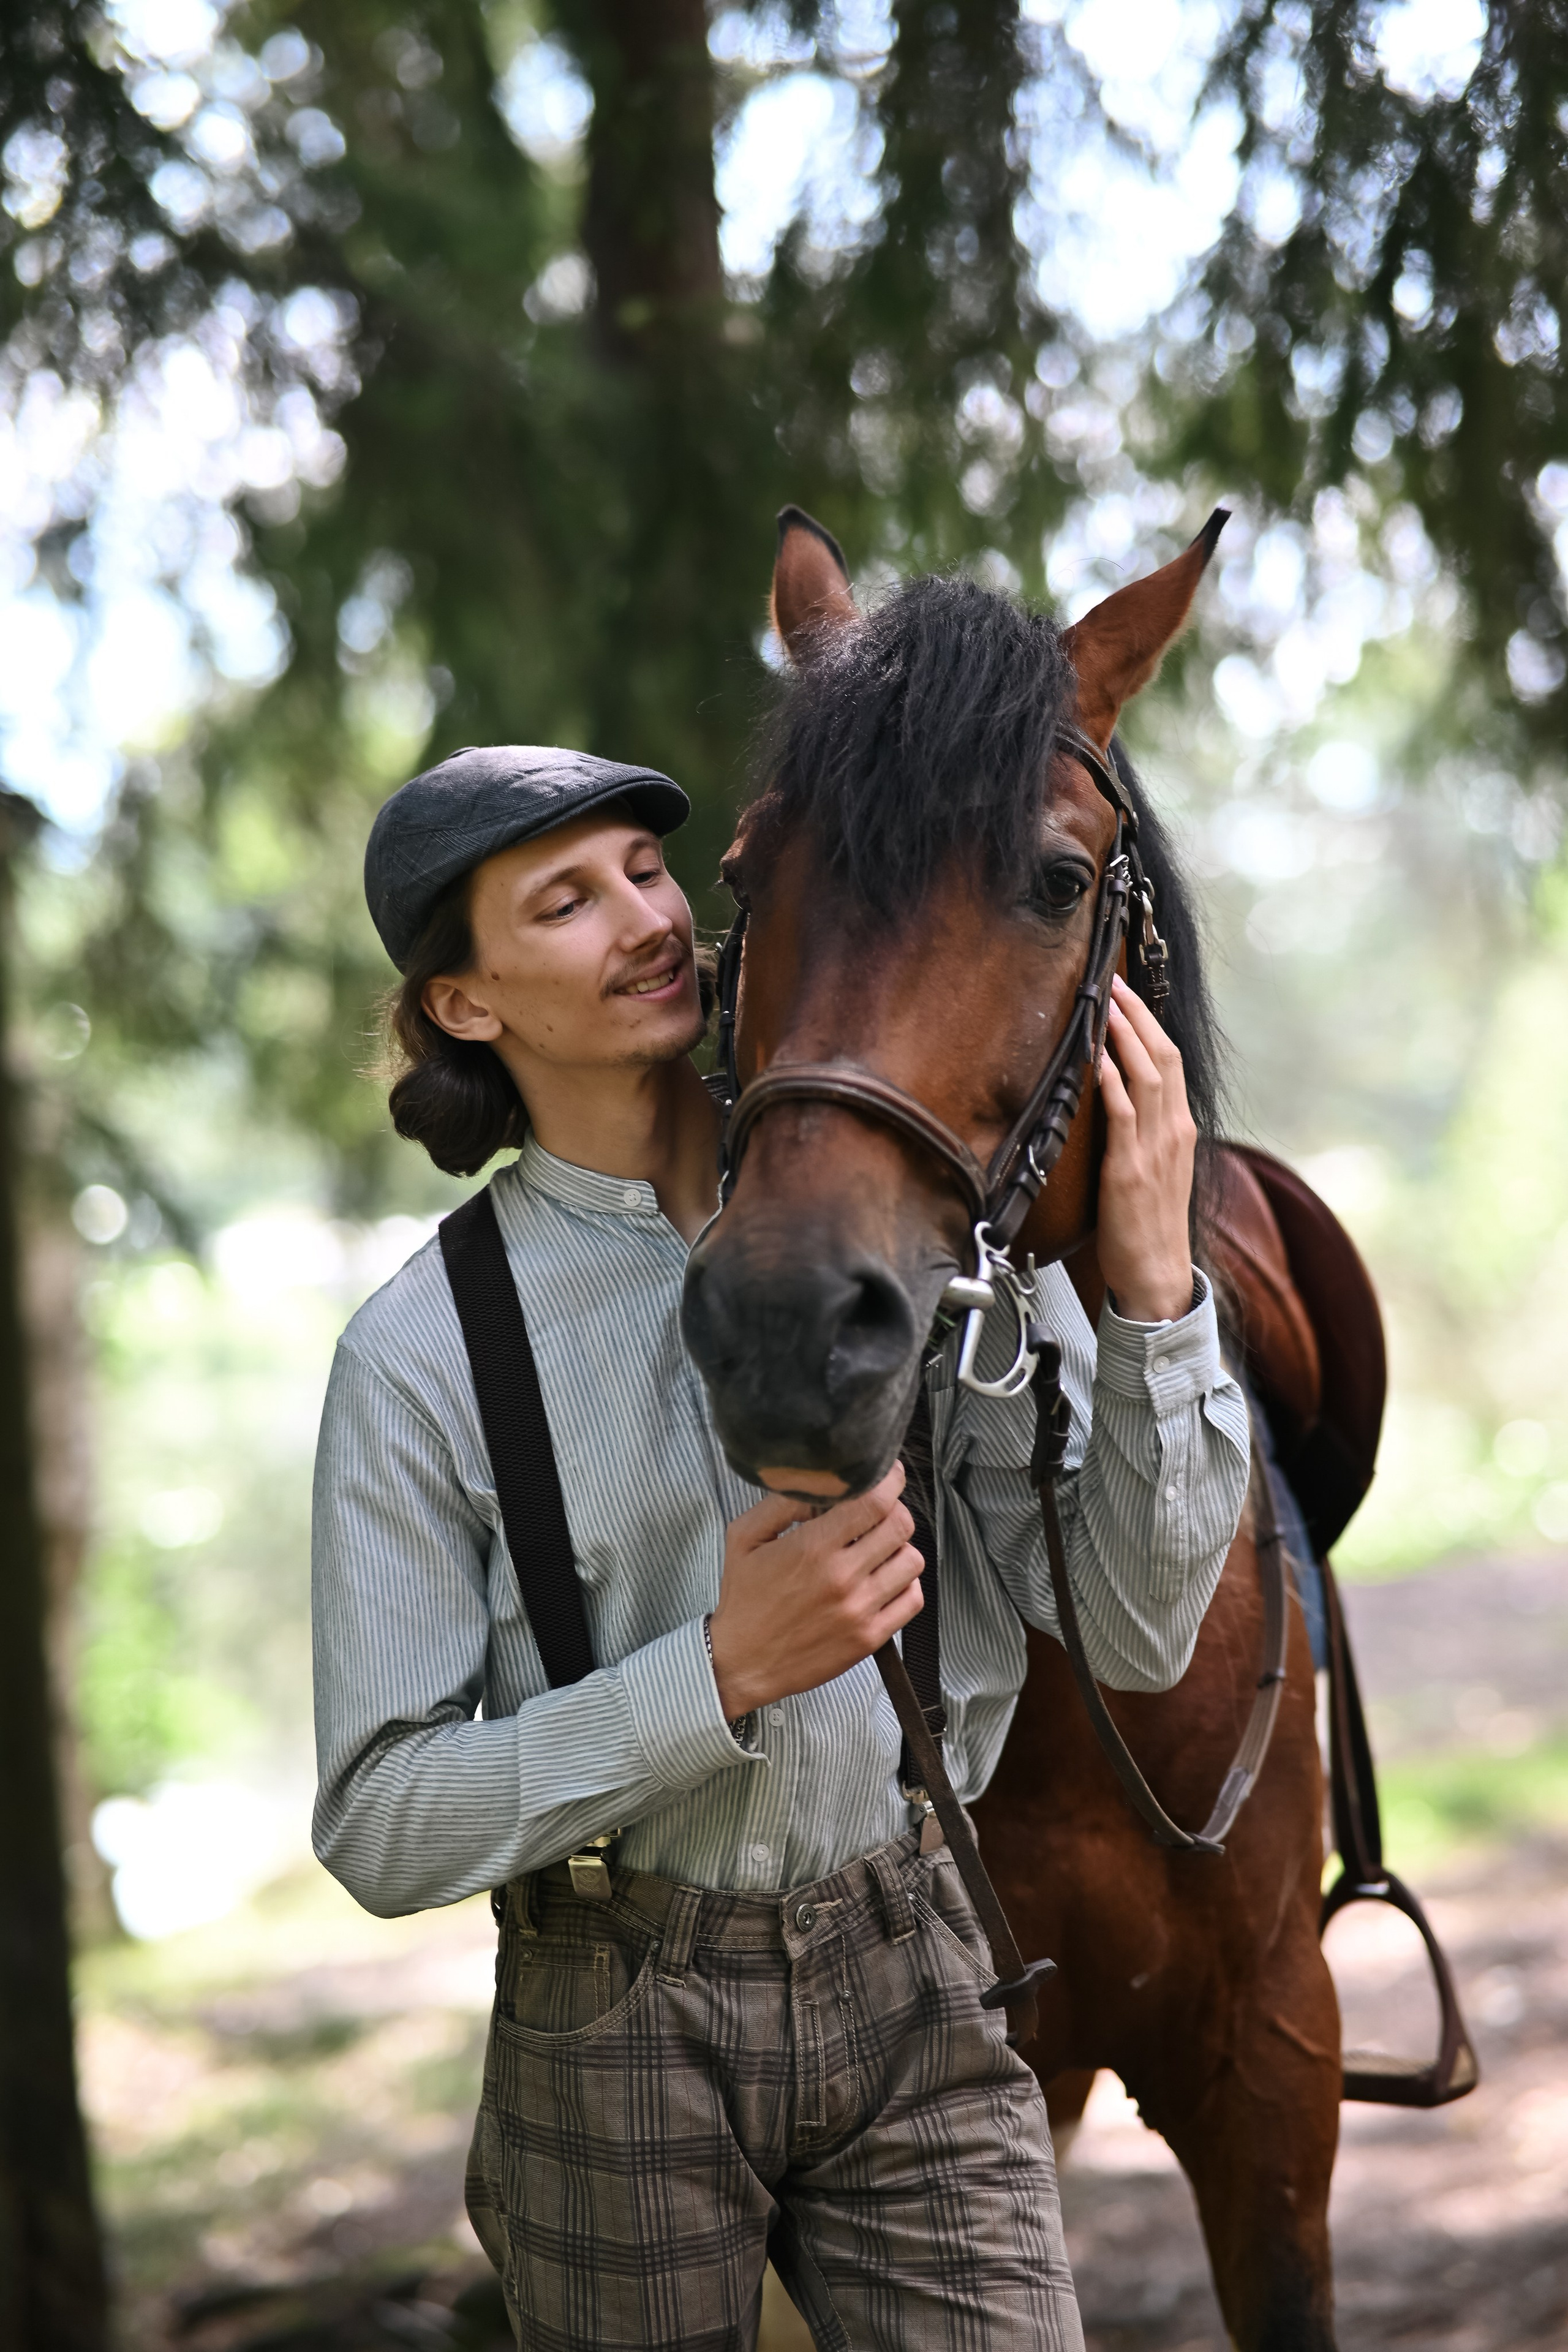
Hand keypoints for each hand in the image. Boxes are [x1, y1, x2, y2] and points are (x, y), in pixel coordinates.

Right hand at [708, 1464, 923, 1718]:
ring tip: (878, 1550)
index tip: (887, 1476)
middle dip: (893, 1511)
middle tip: (878, 1514)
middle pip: (901, 1525)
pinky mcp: (870, 1638)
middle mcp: (842, 1578)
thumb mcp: (744, 1538)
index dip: (889, 1481)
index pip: (875, 1501)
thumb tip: (822, 1485)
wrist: (742, 1663)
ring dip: (900, 1548)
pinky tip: (883, 1581)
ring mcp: (860, 1610)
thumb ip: (781, 1503)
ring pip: (912, 1560)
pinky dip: (905, 1584)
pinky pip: (913, 1600)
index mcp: (812, 1548)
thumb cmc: (743, 1598)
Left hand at [1096, 972, 1196, 1325]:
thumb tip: (1120, 1095)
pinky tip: (1097, 1060)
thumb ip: (1145, 1129)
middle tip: (1117, 982)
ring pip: (1147, 1076)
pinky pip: (1123, 1115)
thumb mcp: (1155, 1166)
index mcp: (1179, 1128)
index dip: (1150, 1023)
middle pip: (1163, 1056)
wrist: (1156, 1272)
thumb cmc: (1149, 1223)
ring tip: (1108, 1005)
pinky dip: (1111, 1082)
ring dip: (1125, 1037)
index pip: (1170, 1060)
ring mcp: (1153, 1148)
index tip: (1130, 993)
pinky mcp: (1129, 1168)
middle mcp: (1173, 1130)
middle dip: (1139, 1015)